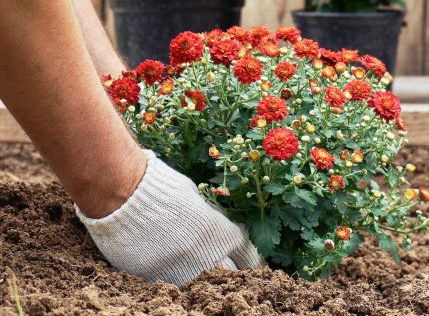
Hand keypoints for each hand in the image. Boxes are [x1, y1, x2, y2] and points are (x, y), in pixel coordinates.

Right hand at [76, 150, 261, 284]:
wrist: (122, 194)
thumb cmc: (162, 187)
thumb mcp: (197, 201)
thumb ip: (211, 220)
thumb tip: (217, 229)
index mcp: (220, 232)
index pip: (249, 256)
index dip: (255, 264)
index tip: (259, 269)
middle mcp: (205, 255)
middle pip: (231, 278)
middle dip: (236, 279)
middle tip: (239, 282)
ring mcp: (179, 270)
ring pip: (203, 288)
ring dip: (208, 285)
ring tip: (212, 286)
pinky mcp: (154, 278)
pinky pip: (175, 288)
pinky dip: (181, 285)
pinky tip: (183, 282)